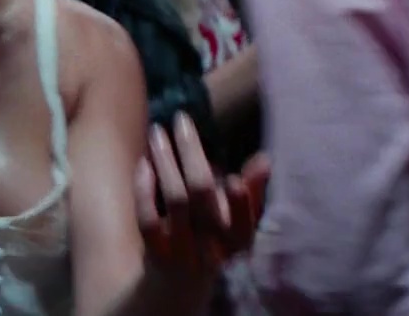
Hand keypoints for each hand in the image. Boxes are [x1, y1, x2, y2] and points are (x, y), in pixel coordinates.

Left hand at [134, 115, 270, 283]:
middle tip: (181, 119)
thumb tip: (265, 159)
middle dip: (191, 153)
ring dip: (166, 161)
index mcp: (237, 241)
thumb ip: (251, 194)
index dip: (242, 203)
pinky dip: (144, 190)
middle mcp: (212, 247)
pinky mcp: (156, 254)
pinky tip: (143, 164)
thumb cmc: (211, 246)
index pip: (244, 223)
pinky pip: (148, 221)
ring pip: (176, 202)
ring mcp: (182, 252)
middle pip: (203, 196)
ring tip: (158, 132)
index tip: (234, 176)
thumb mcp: (235, 225)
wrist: (177, 290)